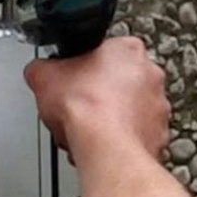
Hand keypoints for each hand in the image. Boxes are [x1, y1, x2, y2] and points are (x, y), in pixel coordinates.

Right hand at [23, 37, 169, 162]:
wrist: (106, 147)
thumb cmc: (87, 109)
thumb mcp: (43, 77)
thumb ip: (41, 68)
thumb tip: (38, 70)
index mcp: (127, 49)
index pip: (103, 51)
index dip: (82, 68)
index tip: (73, 80)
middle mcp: (150, 74)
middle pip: (118, 81)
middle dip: (98, 94)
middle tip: (79, 106)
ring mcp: (158, 105)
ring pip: (129, 109)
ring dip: (111, 117)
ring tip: (88, 128)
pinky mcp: (158, 133)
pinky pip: (136, 134)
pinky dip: (121, 139)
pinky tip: (101, 143)